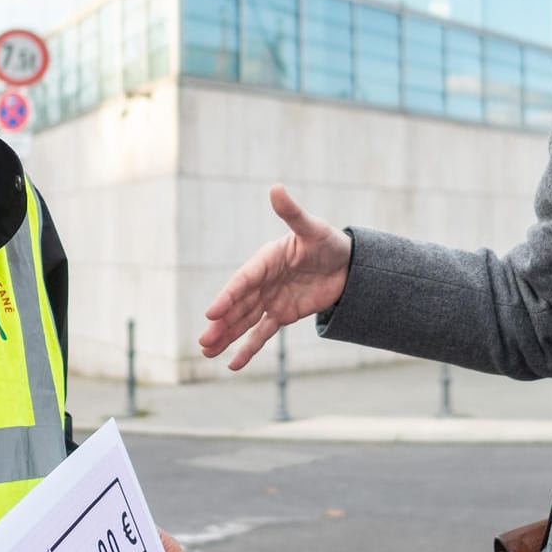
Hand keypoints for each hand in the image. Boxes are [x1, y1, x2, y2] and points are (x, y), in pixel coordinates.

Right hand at [199, 184, 351, 369]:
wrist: (348, 264)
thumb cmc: (328, 241)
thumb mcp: (312, 228)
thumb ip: (292, 213)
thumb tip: (276, 188)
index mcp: (265, 260)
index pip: (243, 281)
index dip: (228, 297)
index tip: (212, 313)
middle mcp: (263, 281)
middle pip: (238, 306)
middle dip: (221, 324)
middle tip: (203, 342)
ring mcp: (270, 299)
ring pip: (244, 321)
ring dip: (226, 336)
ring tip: (206, 352)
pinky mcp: (281, 314)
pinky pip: (262, 333)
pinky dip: (248, 347)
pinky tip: (233, 364)